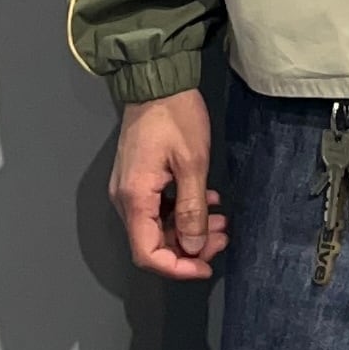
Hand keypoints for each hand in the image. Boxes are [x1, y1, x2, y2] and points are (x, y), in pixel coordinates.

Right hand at [110, 89, 227, 279]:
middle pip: (152, 243)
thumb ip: (191, 210)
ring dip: (189, 230)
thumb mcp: (192, 164)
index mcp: (134, 198)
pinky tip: (207, 202)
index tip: (206, 266)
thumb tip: (194, 247)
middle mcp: (125, 199)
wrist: (157, 82)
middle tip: (222, 237)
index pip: (147, 253)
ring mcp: (130, 189)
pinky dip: (182, 212)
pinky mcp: (139, 180)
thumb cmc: (175, 117)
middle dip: (189, 248)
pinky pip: (158, 209)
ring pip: (157, 227)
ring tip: (220, 220)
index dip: (177, 267)